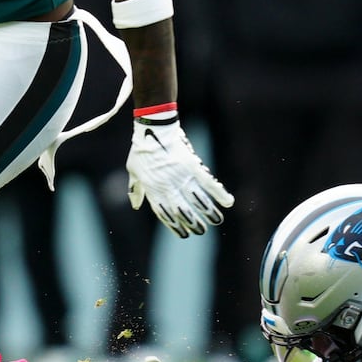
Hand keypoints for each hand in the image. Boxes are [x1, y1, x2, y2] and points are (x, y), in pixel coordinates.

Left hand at [127, 114, 232, 237]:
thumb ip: (136, 189)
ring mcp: (181, 176)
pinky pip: (208, 183)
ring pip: (198, 200)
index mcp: (153, 189)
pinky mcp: (193, 166)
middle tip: (201, 230)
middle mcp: (168, 186)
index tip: (183, 234)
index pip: (165, 213)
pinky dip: (220, 192)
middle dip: (193, 223)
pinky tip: (228, 202)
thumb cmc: (141, 149)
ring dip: (208, 212)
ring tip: (216, 221)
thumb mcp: (133, 170)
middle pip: (183, 210)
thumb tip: (135, 204)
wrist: (154, 128)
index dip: (175, 225)